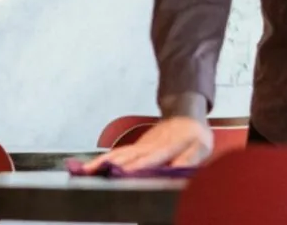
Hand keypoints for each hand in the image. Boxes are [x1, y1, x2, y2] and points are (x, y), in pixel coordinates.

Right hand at [82, 117, 212, 172]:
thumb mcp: (200, 147)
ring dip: (101, 162)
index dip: (137, 166)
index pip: (149, 158)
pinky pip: (118, 153)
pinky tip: (93, 166)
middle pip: (127, 156)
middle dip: (110, 165)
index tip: (124, 173)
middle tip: (93, 173)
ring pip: (119, 154)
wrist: (184, 113)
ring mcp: (140, 145)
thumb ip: (189, 159)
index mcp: (166, 147)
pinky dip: (104, 160)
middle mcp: (149, 146)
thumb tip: (179, 169)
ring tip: (85, 170)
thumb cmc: (194, 133)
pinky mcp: (136, 147)